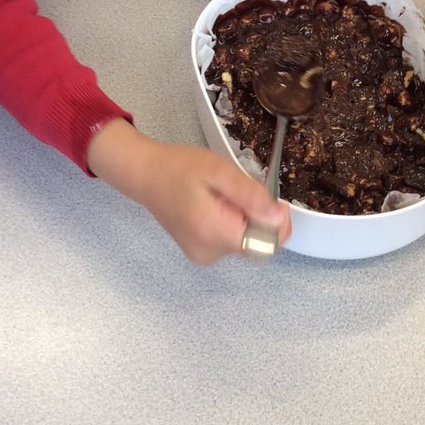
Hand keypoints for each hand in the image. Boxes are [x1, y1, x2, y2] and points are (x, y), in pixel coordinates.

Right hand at [88, 121, 291, 264]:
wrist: (146, 175)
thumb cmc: (179, 168)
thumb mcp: (219, 170)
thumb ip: (250, 194)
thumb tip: (277, 216)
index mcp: (214, 233)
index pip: (265, 245)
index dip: (277, 225)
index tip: (274, 201)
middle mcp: (210, 253)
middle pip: (257, 244)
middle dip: (258, 217)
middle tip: (240, 190)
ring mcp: (204, 256)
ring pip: (245, 241)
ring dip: (245, 217)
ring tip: (224, 194)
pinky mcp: (202, 252)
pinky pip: (232, 240)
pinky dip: (234, 222)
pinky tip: (218, 204)